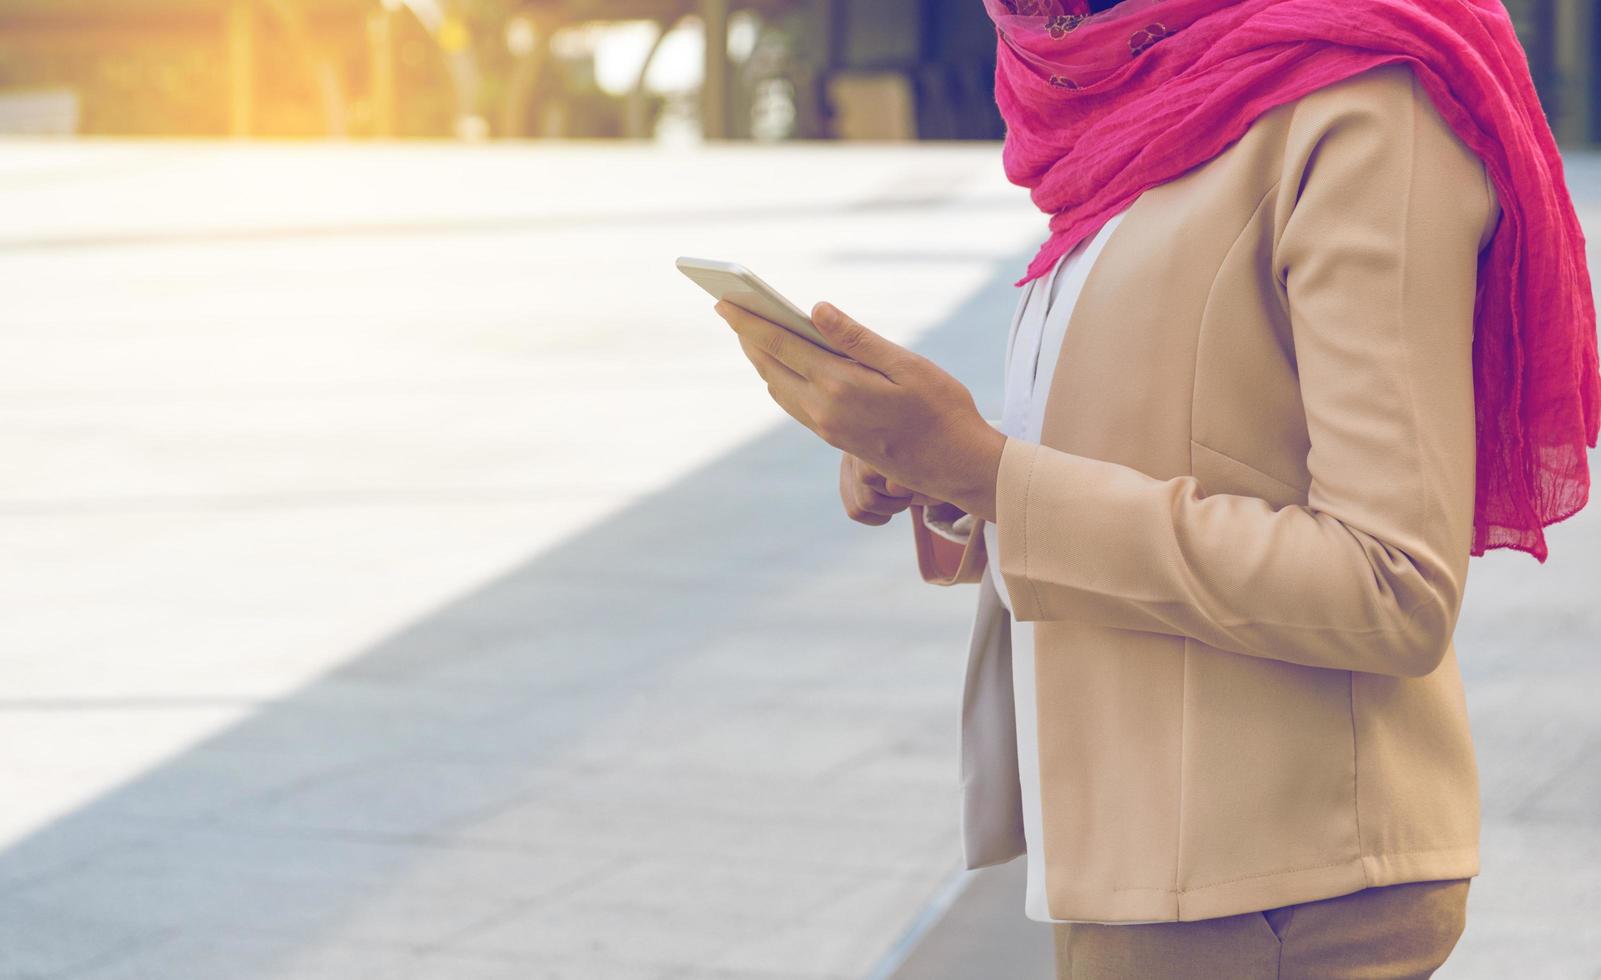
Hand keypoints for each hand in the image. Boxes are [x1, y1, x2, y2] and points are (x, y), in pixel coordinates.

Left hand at [715, 298, 1004, 521]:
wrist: (956, 465)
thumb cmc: (942, 408)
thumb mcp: (906, 364)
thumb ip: (856, 338)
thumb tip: (815, 309)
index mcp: (840, 385)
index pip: (780, 345)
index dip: (748, 322)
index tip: (723, 302)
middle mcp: (824, 410)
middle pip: (770, 367)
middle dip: (748, 338)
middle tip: (730, 310)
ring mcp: (827, 428)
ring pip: (779, 388)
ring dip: (762, 360)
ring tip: (752, 333)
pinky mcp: (835, 439)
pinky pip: (794, 404)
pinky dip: (781, 379)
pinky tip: (786, 365)